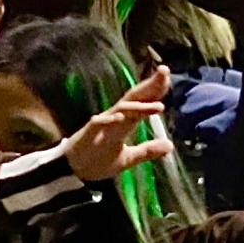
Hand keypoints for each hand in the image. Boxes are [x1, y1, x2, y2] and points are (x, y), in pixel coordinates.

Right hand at [64, 64, 176, 180]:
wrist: (74, 171)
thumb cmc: (98, 160)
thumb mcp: (128, 159)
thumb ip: (147, 151)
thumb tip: (170, 145)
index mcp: (125, 122)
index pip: (142, 101)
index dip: (155, 89)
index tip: (168, 76)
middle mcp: (115, 118)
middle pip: (134, 98)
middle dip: (149, 85)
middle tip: (165, 71)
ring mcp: (102, 124)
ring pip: (121, 110)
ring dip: (139, 106)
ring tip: (159, 106)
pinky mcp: (89, 134)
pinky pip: (99, 123)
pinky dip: (110, 119)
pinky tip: (122, 117)